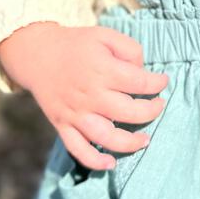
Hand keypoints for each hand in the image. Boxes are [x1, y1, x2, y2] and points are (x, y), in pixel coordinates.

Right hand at [0, 22, 168, 170]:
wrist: (37, 54)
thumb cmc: (76, 44)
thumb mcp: (105, 34)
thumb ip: (129, 48)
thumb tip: (142, 70)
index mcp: (102, 70)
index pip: (139, 83)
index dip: (157, 83)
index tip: (162, 81)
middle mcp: (90, 95)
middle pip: (129, 112)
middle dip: (151, 111)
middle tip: (158, 106)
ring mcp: (76, 113)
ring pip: (106, 136)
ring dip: (130, 143)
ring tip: (146, 140)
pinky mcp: (62, 125)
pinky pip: (78, 149)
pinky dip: (94, 161)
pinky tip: (111, 164)